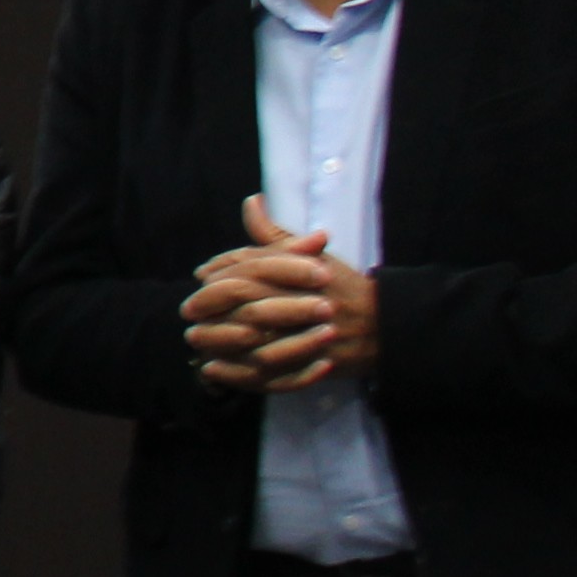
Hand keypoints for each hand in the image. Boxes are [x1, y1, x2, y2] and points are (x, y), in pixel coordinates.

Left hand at [190, 202, 377, 392]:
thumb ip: (276, 236)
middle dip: (212, 306)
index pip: (254, 267)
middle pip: (249, 302)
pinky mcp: (313, 366)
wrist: (389, 326)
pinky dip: (239, 373)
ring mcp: (309, 337)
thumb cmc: (346, 287)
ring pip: (255, 341)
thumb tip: (251, 203)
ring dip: (219, 341)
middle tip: (187, 311)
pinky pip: (269, 374)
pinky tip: (214, 371)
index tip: (200, 275)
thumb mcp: (315, 257)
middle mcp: (305, 303)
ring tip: (195, 340)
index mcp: (304, 273)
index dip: (222, 270)